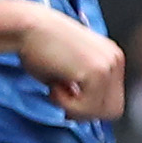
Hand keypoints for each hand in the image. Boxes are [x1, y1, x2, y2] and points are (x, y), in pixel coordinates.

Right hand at [15, 5, 125, 120]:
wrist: (26, 27)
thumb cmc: (37, 47)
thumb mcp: (68, 72)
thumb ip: (82, 90)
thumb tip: (85, 114)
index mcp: (111, 57)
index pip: (113, 101)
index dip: (88, 107)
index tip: (65, 95)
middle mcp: (115, 59)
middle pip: (113, 110)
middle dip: (84, 111)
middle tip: (60, 95)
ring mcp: (109, 65)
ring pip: (101, 112)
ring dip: (74, 108)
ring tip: (56, 88)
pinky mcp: (97, 71)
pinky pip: (87, 108)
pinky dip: (66, 103)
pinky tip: (54, 85)